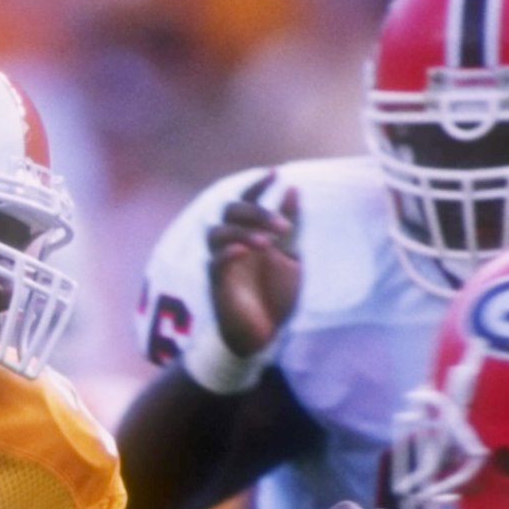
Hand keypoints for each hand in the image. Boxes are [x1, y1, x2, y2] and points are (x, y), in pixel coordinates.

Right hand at [206, 186, 299, 361]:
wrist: (264, 335)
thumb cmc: (275, 296)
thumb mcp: (292, 256)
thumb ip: (291, 225)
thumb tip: (292, 189)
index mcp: (251, 234)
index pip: (245, 200)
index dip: (256, 185)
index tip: (275, 173)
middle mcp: (233, 244)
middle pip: (230, 211)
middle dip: (256, 212)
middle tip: (283, 228)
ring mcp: (223, 263)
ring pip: (218, 232)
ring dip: (244, 231)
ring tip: (268, 243)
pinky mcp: (217, 284)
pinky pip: (215, 261)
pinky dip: (228, 252)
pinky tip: (245, 251)